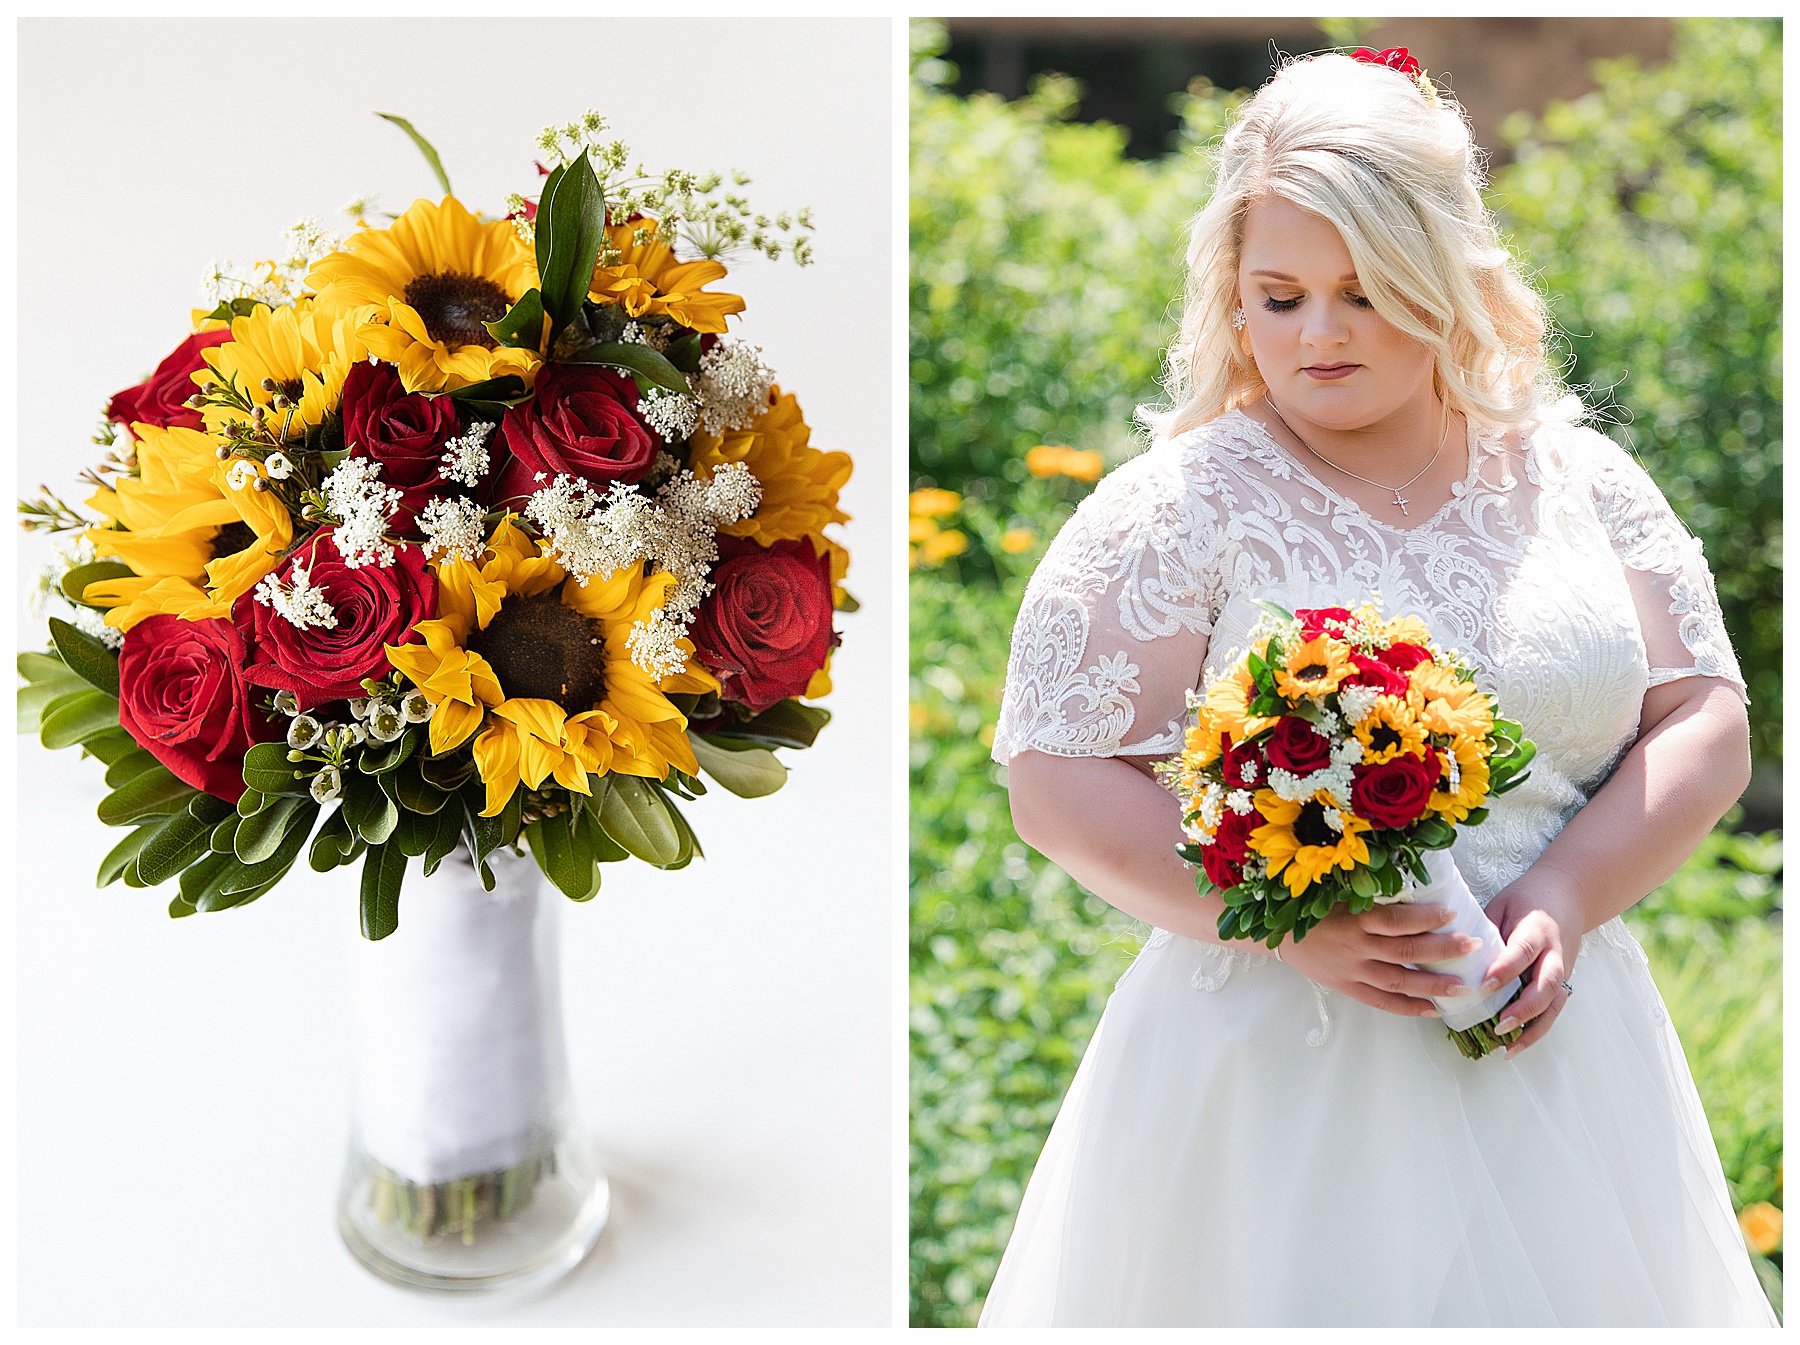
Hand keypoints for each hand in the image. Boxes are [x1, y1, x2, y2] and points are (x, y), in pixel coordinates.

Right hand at [1276, 902, 1484, 1017]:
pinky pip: (1383, 1002)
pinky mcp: (1348, 988)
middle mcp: (1356, 946)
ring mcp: (1352, 971)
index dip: (1425, 918)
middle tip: (1471, 946)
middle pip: (1405, 952)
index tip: (1451, 914)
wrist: (1277, 934)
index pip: (1395, 920)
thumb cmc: (1313, 909)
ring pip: (1399, 981)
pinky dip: (1409, 1007)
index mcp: (1354, 918)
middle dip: (1441, 949)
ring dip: (1433, 985)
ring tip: (1463, 986)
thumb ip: (1371, 897)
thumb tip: (1415, 889)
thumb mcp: (1338, 894)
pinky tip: (1434, 1009)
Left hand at [1478, 869, 1583, 1056]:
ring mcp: (1563, 969)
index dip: (1505, 969)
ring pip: (1554, 1003)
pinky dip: (1537, 1030)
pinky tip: (1516, 1045)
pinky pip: (1553, 1009)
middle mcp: (1555, 952)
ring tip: (1508, 1049)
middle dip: (1524, 1008)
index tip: (1484, 985)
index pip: (1523, 951)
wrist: (1567, 894)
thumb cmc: (1526, 899)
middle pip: (1547, 984)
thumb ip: (1484, 929)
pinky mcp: (1563, 982)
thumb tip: (1452, 955)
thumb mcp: (1502, 905)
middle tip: (1500, 1025)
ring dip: (1533, 1028)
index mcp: (1537, 928)